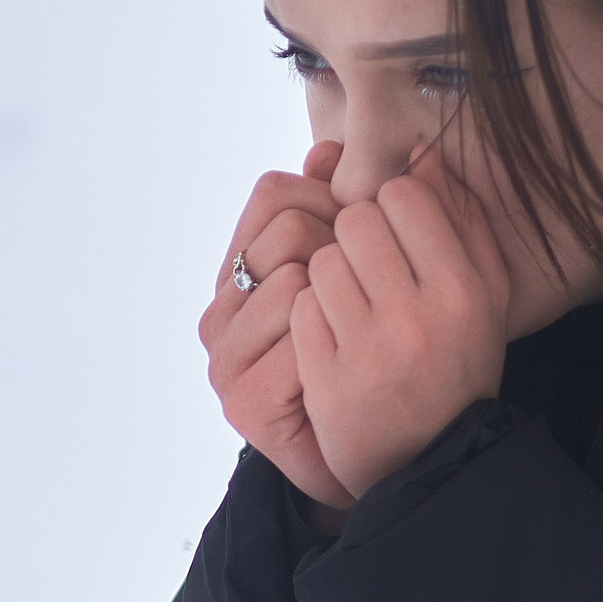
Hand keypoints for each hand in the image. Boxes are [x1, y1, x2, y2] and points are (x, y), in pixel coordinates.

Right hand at [200, 141, 357, 512]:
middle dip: (340, 250)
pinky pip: (301, 339)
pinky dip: (338, 348)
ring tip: (360, 335)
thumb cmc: (372, 354)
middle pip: (283, 229)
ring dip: (344, 301)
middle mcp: (221, 309)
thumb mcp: (362, 269)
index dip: (332, 203)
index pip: (274, 192)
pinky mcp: (243, 402)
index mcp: (241, 269)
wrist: (381, 453)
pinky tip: (351, 369)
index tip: (366, 239)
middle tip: (370, 292)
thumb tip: (329, 147)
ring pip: (293, 280)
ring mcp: (224, 357)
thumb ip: (340, 209)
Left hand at [291, 148, 511, 500]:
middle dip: (356, 237)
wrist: (431, 461)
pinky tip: (334, 338)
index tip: (397, 236)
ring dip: (330, 276)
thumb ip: (461, 221)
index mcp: (462, 290)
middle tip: (368, 269)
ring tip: (352, 306)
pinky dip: (311, 317)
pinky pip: (301, 308)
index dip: (392, 207)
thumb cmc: (458, 365)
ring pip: (322, 261)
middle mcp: (419, 317)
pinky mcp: (328, 379)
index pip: (404, 196)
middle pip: (356, 221)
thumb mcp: (482, 295)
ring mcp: (369, 350)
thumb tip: (421, 153)